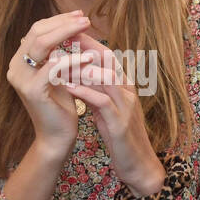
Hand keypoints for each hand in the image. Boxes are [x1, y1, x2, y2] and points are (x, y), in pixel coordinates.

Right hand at [7, 11, 93, 156]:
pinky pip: (53, 67)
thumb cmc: (61, 106)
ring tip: (88, 29)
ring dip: (67, 33)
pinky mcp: (32, 90)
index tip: (80, 15)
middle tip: (85, 19)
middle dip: (63, 23)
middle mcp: (15, 67)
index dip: (58, 20)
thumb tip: (73, 25)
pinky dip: (72, 59)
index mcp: (20, 61)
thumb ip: (60, 52)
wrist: (57, 137)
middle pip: (37, 32)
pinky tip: (90, 57)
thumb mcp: (60, 74)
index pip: (37, 30)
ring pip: (42, 44)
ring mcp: (21, 78)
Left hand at [57, 33, 164, 194]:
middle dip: (84, 46)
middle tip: (62, 36)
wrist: (139, 165)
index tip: (66, 34)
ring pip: (105, 76)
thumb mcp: (106, 111)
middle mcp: (127, 91)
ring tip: (60, 58)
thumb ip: (96, 93)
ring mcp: (125, 106)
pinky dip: (84, 92)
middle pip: (107, 59)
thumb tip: (79, 77)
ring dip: (81, 66)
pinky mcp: (120, 123)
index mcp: (124, 87)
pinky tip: (68, 87)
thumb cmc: (120, 138)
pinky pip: (102, 101)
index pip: (106, 56)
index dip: (87, 43)